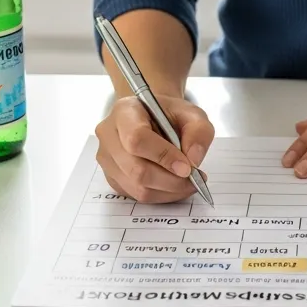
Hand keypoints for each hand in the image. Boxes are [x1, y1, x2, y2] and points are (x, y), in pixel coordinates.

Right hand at [94, 95, 214, 202]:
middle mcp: (109, 135)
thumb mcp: (191, 113)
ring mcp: (107, 159)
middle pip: (136, 169)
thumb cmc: (169, 114)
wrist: (153, 118)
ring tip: (188, 182)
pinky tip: (174, 185)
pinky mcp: (112, 177)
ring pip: (137, 187)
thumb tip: (193, 159)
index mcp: (125, 111)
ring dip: (169, 191)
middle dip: (171, 180)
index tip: (187, 167)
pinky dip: (161, 195)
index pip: (137, 138)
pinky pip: (136, 195)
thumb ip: (199, 131)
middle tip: (194, 178)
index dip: (163, 156)